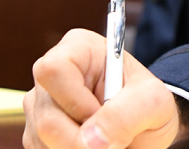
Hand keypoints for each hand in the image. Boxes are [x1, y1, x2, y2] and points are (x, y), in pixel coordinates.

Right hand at [23, 29, 182, 148]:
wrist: (144, 128)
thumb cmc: (148, 104)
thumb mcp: (153, 102)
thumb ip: (126, 114)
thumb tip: (90, 140)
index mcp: (78, 50)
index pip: (54, 70)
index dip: (76, 102)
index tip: (101, 116)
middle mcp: (52, 76)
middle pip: (46, 118)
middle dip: (80, 139)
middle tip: (110, 142)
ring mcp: (40, 106)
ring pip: (42, 140)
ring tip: (104, 140)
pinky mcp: (36, 134)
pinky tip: (90, 145)